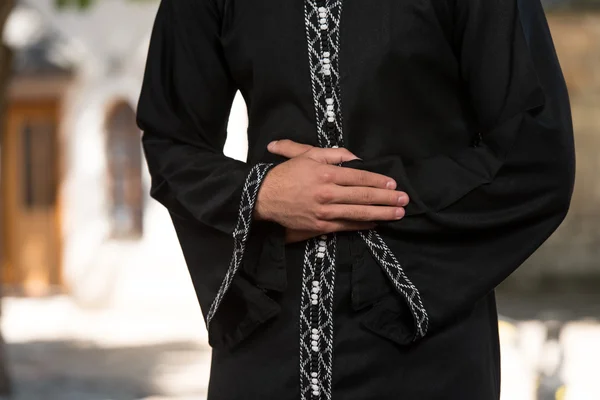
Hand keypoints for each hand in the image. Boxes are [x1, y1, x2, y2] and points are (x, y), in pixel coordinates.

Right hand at [254, 140, 408, 238]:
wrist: (263, 197)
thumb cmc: (286, 174)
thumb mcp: (307, 155)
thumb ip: (333, 154)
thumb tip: (356, 158)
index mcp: (325, 173)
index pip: (358, 178)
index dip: (378, 182)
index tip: (393, 184)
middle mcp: (327, 193)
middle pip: (362, 197)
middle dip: (386, 199)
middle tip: (404, 200)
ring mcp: (324, 212)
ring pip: (357, 213)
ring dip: (380, 214)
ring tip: (397, 214)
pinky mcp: (319, 226)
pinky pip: (345, 226)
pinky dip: (362, 225)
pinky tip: (375, 224)